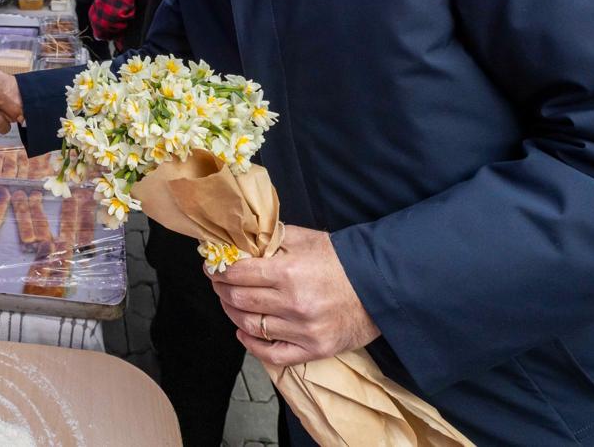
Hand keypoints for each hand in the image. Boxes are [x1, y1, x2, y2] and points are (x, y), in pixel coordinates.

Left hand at [207, 225, 379, 367]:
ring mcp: (303, 331)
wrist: (380, 287)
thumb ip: (272, 238)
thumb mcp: (306, 239)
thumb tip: (241, 239)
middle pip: (239, 300)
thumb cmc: (342, 260)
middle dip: (221, 290)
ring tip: (229, 303)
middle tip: (218, 282)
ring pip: (250, 326)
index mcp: (288, 273)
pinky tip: (243, 332)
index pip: (238, 274)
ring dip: (232, 314)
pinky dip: (252, 345)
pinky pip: (273, 354)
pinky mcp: (314, 350)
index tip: (212, 267)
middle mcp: (293, 304)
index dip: (220, 270)